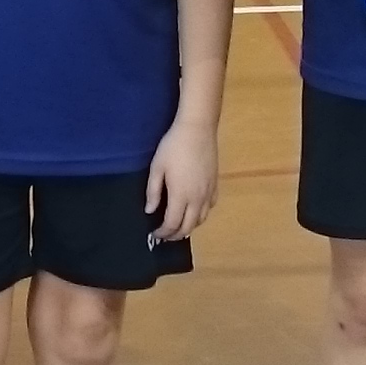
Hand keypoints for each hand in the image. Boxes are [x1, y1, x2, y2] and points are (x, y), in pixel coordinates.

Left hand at [146, 114, 220, 242]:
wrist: (197, 129)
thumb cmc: (173, 147)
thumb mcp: (157, 168)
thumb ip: (153, 191)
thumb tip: (150, 211)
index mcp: (181, 196)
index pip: (172, 224)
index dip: (163, 232)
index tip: (155, 234)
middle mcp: (197, 199)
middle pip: (188, 227)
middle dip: (175, 235)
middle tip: (165, 235)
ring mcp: (208, 192)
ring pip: (201, 219)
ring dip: (189, 227)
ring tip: (178, 226)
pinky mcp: (215, 184)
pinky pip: (210, 207)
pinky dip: (201, 215)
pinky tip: (194, 210)